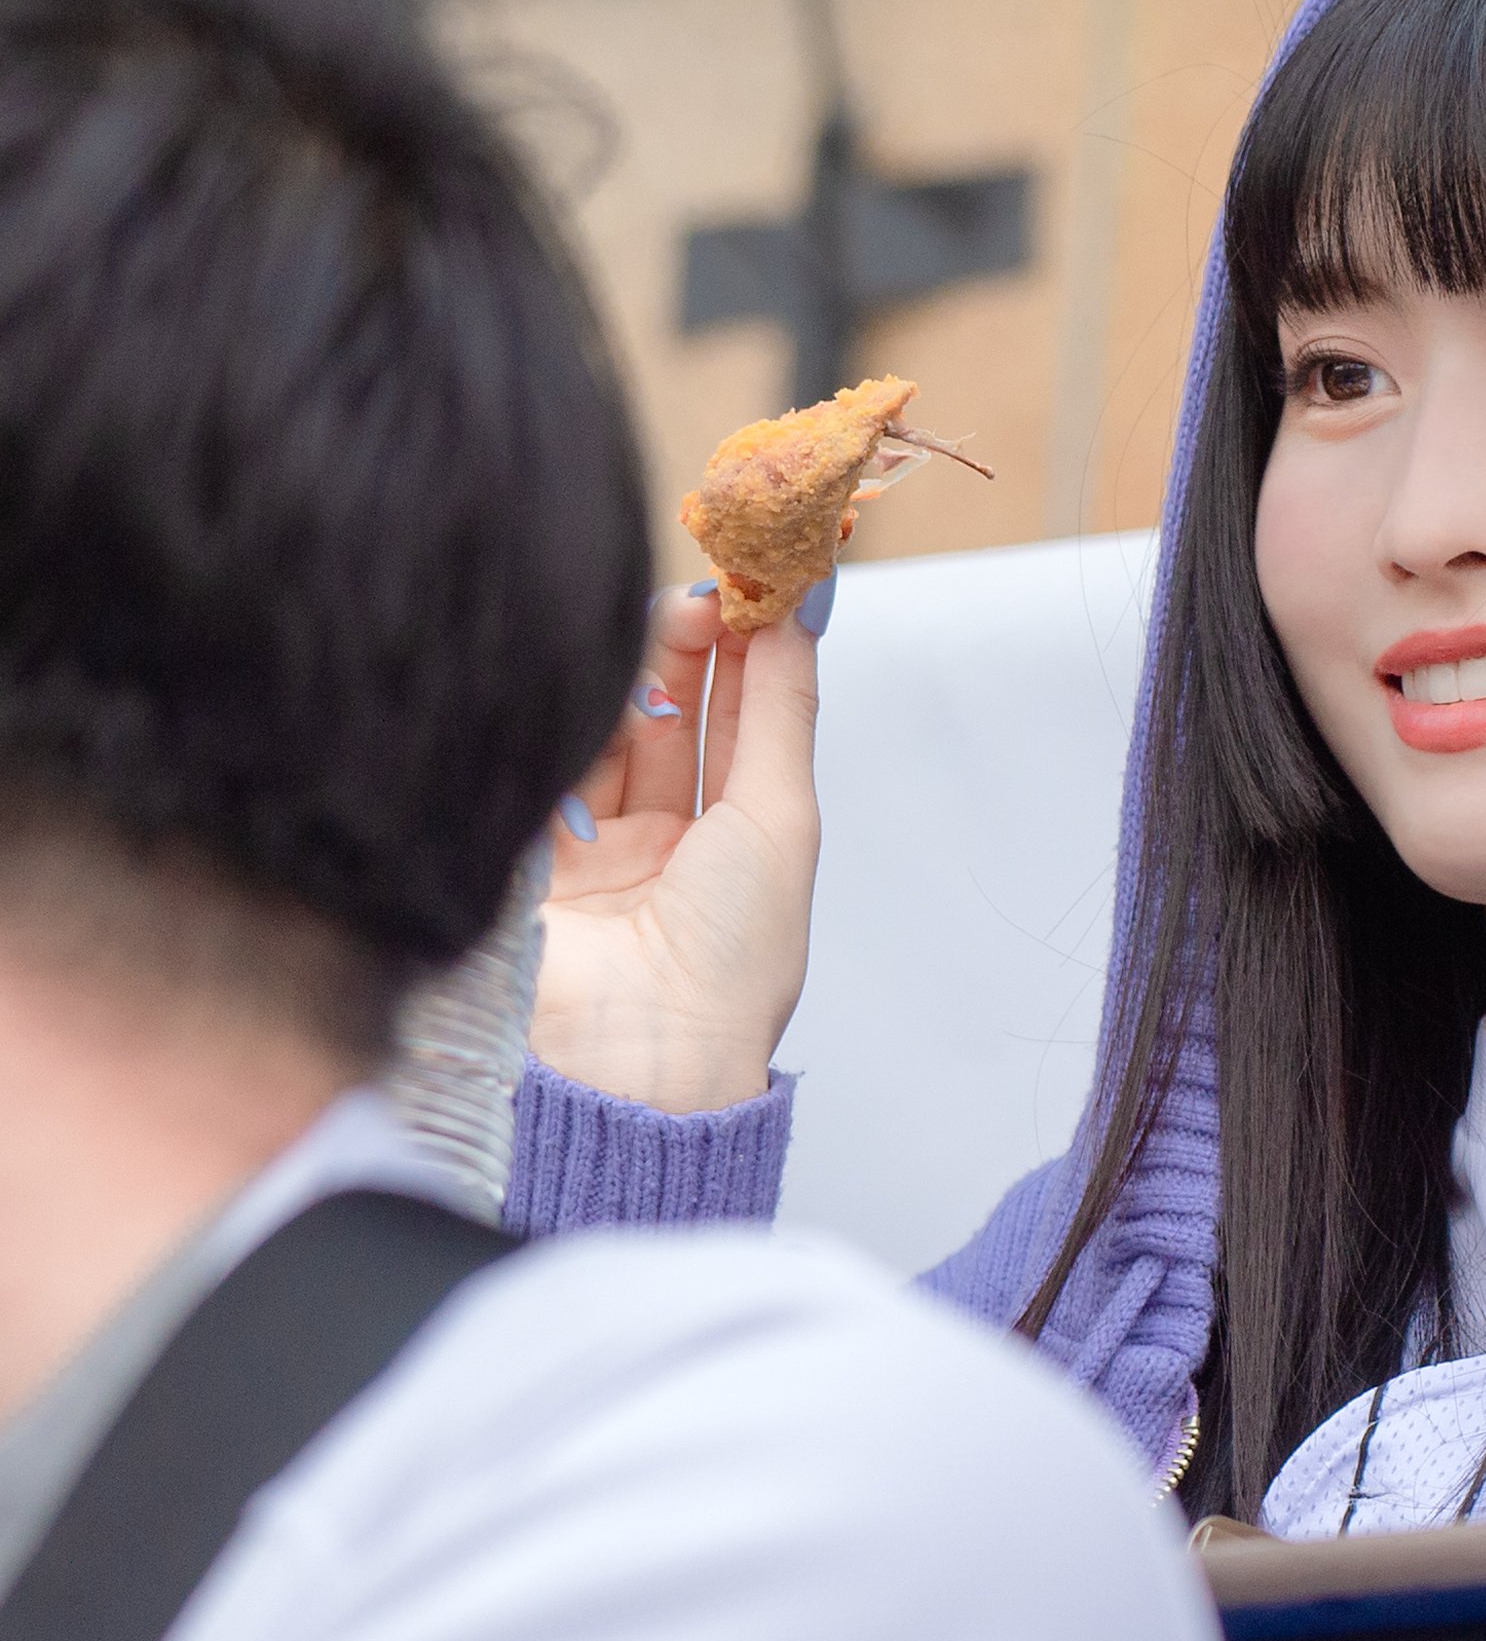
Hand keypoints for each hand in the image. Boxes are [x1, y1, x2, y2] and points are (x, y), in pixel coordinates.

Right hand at [528, 583, 825, 1111]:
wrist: (638, 1055)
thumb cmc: (733, 957)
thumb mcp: (779, 819)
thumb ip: (780, 710)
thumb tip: (803, 614)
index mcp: (742, 849)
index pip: (742, 727)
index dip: (748, 654)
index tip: (756, 585)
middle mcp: (669, 848)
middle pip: (671, 719)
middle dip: (691, 650)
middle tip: (708, 590)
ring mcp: (595, 851)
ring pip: (609, 733)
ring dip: (641, 673)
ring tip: (672, 616)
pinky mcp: (527, 857)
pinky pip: (548, 765)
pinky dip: (577, 716)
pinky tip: (602, 669)